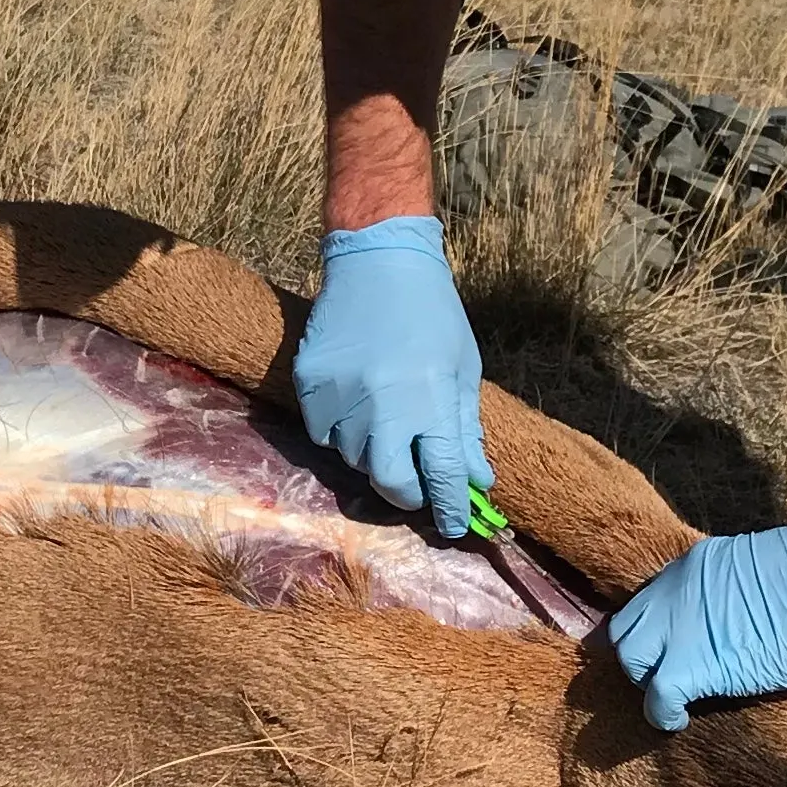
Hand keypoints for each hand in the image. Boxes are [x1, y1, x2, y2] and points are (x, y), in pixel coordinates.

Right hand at [294, 215, 493, 536]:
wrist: (378, 260)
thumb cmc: (432, 313)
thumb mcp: (462, 367)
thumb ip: (465, 427)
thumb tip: (475, 480)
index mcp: (431, 399)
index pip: (441, 474)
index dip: (450, 507)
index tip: (456, 526)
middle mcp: (384, 404)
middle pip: (389, 482)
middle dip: (406, 494)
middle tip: (415, 488)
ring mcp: (342, 395)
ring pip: (353, 457)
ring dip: (374, 455)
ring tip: (386, 424)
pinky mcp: (311, 383)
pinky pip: (322, 433)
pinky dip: (339, 432)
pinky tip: (355, 405)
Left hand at [608, 505, 786, 733]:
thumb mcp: (758, 571)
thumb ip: (728, 592)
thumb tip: (724, 618)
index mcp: (694, 566)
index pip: (647, 603)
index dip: (655, 633)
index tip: (670, 651)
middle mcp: (676, 590)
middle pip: (626, 630)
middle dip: (641, 659)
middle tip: (671, 678)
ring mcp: (680, 626)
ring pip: (630, 660)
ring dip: (649, 683)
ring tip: (679, 699)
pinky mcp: (693, 664)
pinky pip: (655, 698)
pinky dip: (662, 714)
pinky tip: (681, 721)